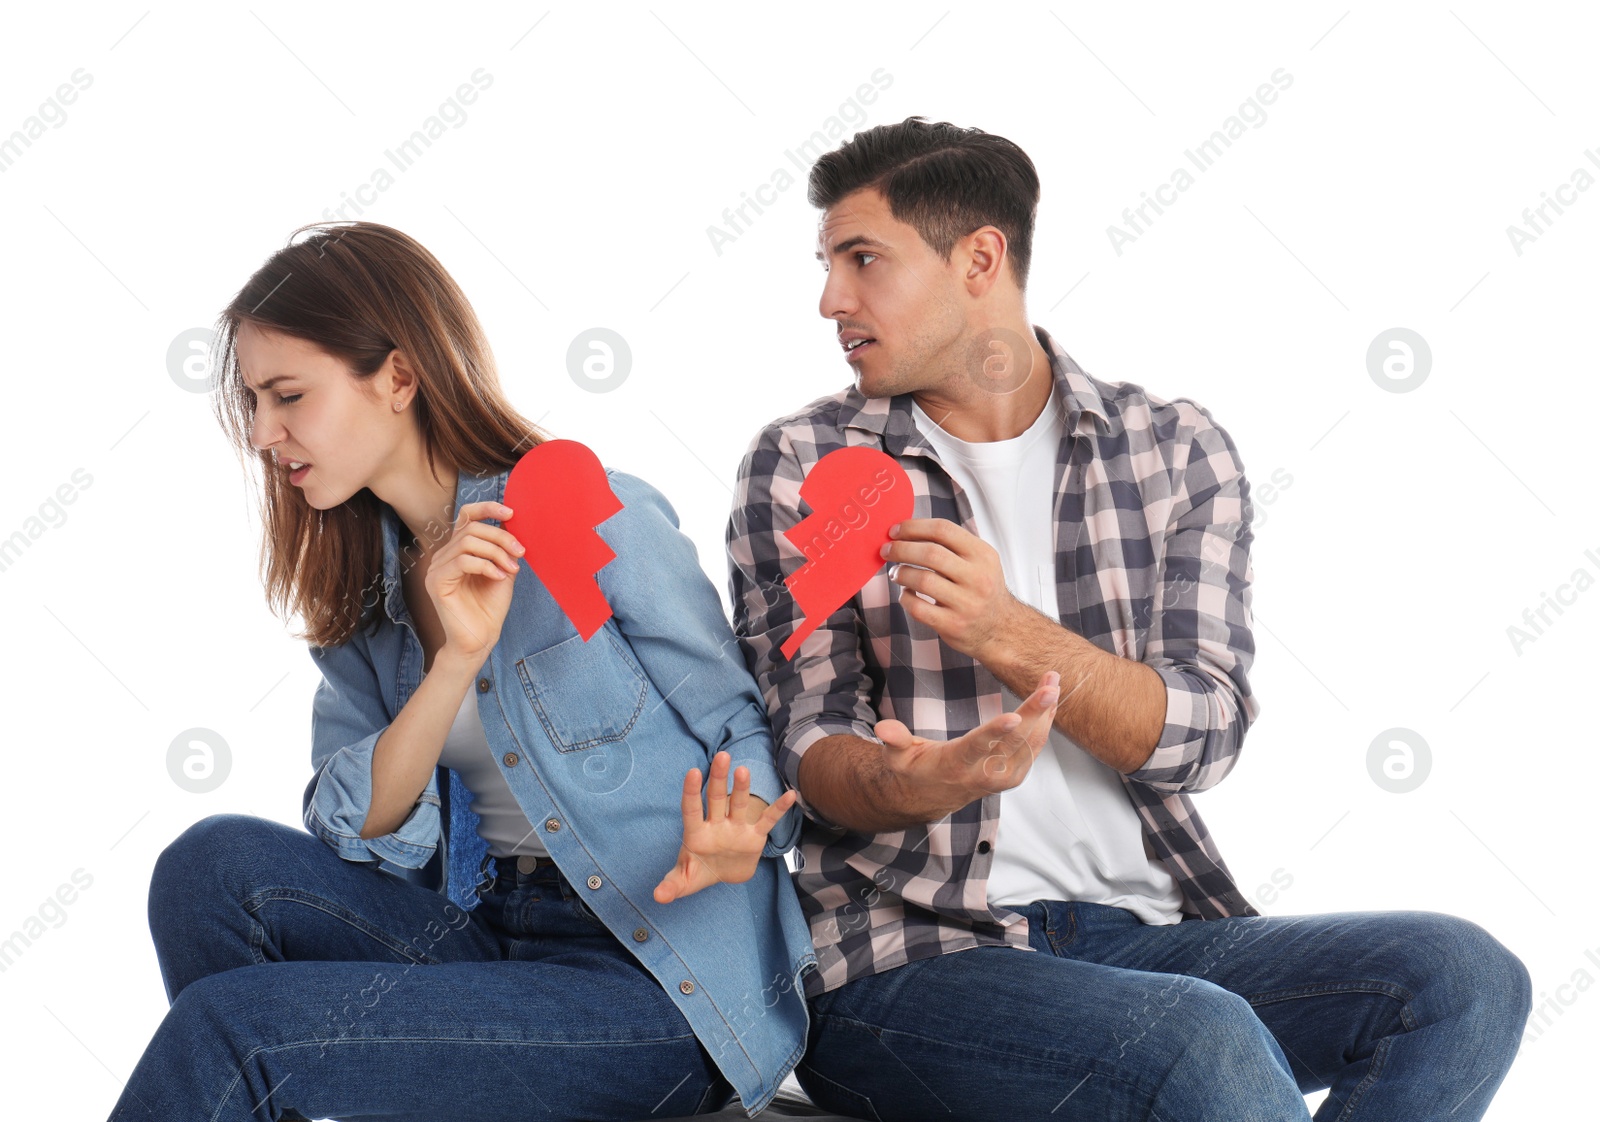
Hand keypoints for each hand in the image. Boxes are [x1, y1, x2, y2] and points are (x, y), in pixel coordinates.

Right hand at [425, 500, 525, 661]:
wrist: (480, 640)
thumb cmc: (490, 608)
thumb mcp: (503, 571)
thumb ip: (504, 550)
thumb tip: (513, 524)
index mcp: (458, 550)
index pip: (466, 517)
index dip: (487, 508)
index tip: (511, 513)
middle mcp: (444, 556)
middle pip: (471, 529)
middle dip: (501, 537)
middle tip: (521, 552)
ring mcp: (437, 568)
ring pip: (467, 543)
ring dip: (496, 553)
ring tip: (511, 569)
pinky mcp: (436, 582)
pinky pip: (462, 561)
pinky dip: (486, 566)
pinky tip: (499, 577)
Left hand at [653, 752, 798, 903]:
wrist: (724, 875)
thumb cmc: (699, 871)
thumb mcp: (684, 881)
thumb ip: (672, 886)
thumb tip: (657, 896)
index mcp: (696, 833)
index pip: (691, 809)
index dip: (691, 792)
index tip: (693, 772)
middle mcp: (716, 825)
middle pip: (717, 798)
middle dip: (718, 778)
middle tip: (722, 756)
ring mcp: (736, 828)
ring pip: (739, 804)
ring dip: (742, 788)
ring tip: (743, 770)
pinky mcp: (754, 837)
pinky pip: (767, 821)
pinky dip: (778, 809)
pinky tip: (790, 794)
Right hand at [875, 670, 1059, 814]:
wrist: (929, 797)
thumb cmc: (913, 769)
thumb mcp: (896, 757)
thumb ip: (893, 740)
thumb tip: (883, 728)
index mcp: (956, 765)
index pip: (978, 747)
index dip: (996, 733)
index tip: (1014, 716)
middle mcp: (984, 774)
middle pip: (1015, 742)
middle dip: (1035, 712)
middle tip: (1050, 685)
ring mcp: (1003, 777)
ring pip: (1031, 744)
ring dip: (1045, 713)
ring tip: (1053, 683)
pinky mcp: (1014, 775)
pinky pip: (1035, 747)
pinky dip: (1044, 723)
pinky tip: (1050, 702)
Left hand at [880, 518, 1022, 660]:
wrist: (1000, 628)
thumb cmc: (981, 588)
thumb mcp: (980, 560)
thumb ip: (952, 545)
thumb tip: (907, 531)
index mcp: (983, 555)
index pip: (943, 530)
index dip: (913, 527)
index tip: (895, 531)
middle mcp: (977, 578)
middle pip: (930, 554)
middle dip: (901, 549)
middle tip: (887, 551)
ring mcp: (966, 603)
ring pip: (922, 581)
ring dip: (901, 573)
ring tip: (896, 573)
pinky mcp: (953, 625)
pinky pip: (918, 608)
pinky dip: (905, 598)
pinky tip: (906, 594)